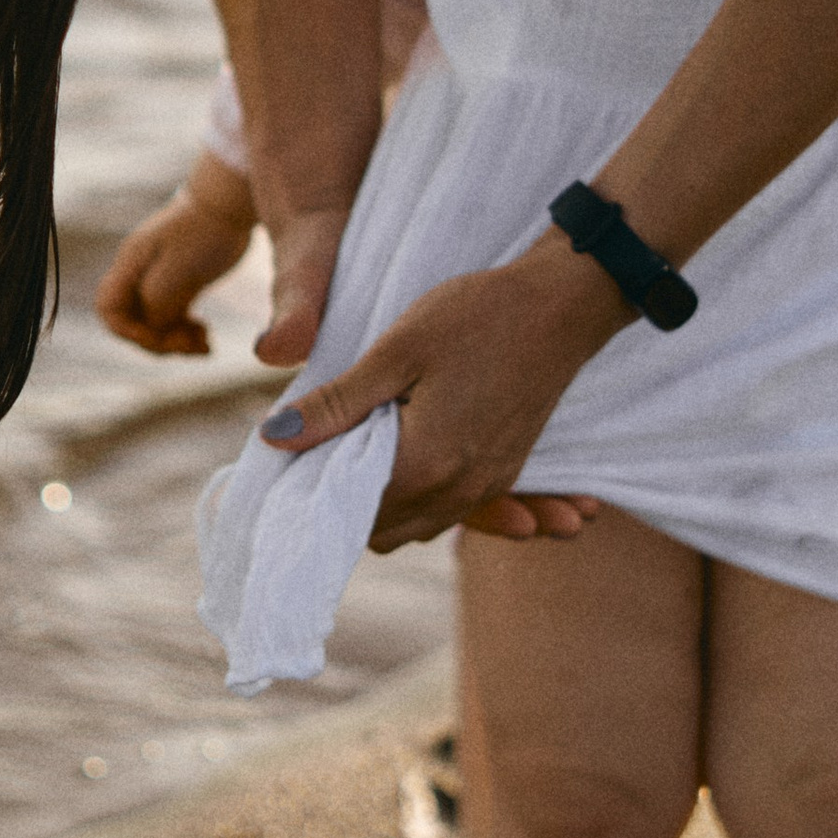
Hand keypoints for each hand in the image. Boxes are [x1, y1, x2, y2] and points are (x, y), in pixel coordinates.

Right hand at [95, 161, 255, 357]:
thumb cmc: (204, 231)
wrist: (228, 205)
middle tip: (192, 343)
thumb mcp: (179, 269)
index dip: (127, 330)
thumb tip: (152, 329)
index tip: (159, 334)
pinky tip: (207, 337)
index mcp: (132, 267)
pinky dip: (187, 334)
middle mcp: (140, 276)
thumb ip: (158, 301)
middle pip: (134, 322)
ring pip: (156, 325)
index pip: (108, 308)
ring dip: (176, 341)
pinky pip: (175, 320)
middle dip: (160, 340)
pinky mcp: (181, 286)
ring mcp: (160, 282)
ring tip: (205, 343)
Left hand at [255, 234, 619, 543]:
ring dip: (386, 501)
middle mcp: (459, 493)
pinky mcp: (503, 475)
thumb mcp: (396, 351)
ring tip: (368, 445)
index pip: (349, 512)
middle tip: (330, 448)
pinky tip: (411, 452)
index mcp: (426, 466)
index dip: (316, 492)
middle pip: (380, 531)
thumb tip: (274, 438)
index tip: (297, 459)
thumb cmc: (478, 317)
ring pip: (415, 527)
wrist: (563, 306)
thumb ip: (336, 403)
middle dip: (348, 502)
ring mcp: (487, 488)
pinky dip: (422, 495)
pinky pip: (450, 510)